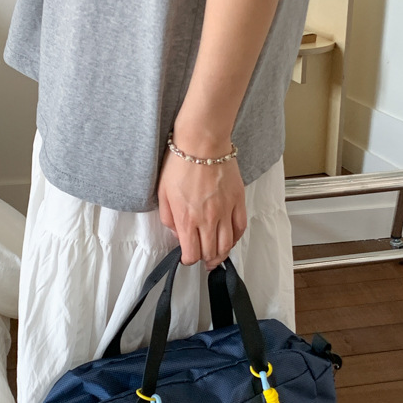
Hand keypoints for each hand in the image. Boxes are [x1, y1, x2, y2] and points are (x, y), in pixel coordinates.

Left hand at [157, 148, 246, 269]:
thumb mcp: (162, 194)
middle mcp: (207, 220)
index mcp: (187, 219)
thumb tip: (177, 234)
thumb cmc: (180, 164)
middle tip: (203, 260)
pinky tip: (230, 239)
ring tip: (217, 255)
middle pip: (210, 253)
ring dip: (221, 254)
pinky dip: (235, 238)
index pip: (192, 254)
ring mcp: (225, 211)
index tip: (187, 258)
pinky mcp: (237, 201)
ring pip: (227, 245)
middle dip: (205, 260)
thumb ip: (169, 219)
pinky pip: (240, 228)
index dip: (188, 260)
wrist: (202, 142)